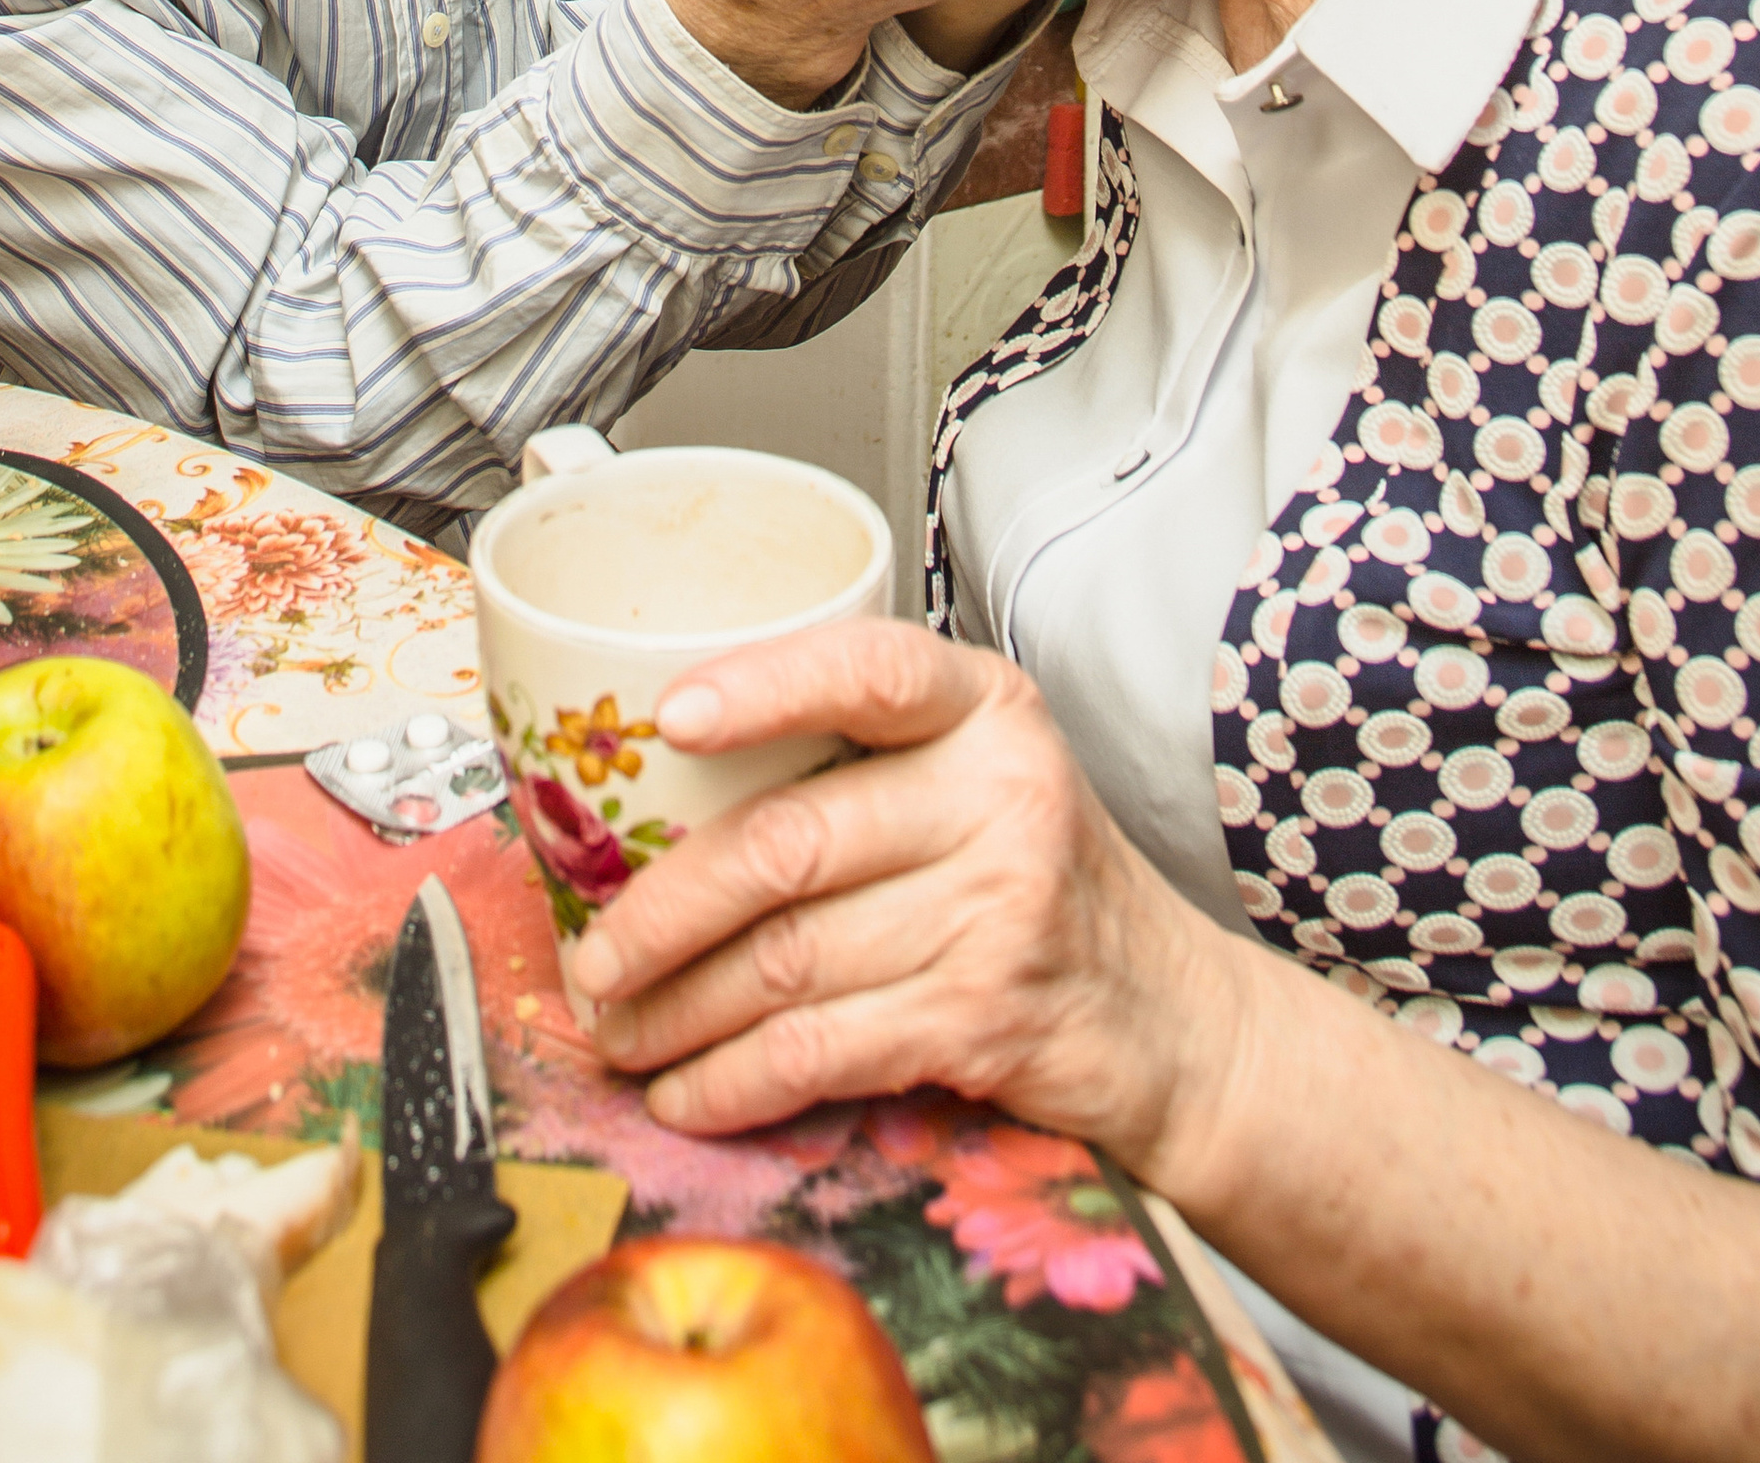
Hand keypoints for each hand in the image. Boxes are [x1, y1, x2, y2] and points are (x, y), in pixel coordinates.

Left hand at [565, 621, 1238, 1165]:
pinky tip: (685, 1089)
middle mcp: (998, 795)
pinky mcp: (981, 1018)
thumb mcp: (977, 777)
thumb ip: (858, 760)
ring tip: (618, 1026)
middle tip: (593, 953)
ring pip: (785, 959)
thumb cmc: (1035, 879)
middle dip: (660, 911)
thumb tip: (656, 782)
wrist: (1166, 1015)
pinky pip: (818, 1050)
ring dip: (676, 1009)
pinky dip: (730, 1080)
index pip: (867, 669)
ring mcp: (996, 909)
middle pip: (785, 842)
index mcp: (985, 708)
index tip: (668, 715)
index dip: (760, 688)